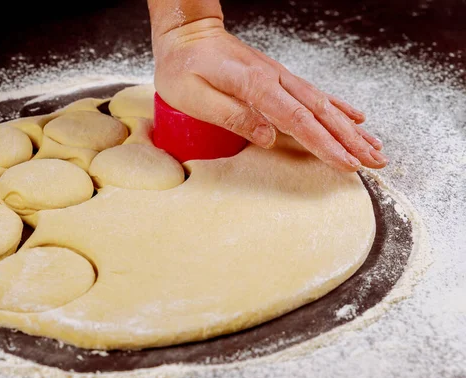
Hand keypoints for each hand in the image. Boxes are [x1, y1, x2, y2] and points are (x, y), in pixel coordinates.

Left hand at [152, 18, 386, 171]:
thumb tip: (269, 137)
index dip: (324, 145)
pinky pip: (314, 94)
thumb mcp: (194, 96)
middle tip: (375, 162)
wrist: (187, 33)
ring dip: (350, 128)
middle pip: (320, 114)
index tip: (346, 164)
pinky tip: (354, 118)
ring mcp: (279, 76)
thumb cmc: (182, 67)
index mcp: (254, 85)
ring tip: (374, 146)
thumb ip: (232, 115)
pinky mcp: (277, 77)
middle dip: (350, 140)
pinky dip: (338, 107)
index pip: (298, 120)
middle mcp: (274, 79)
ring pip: (323, 104)